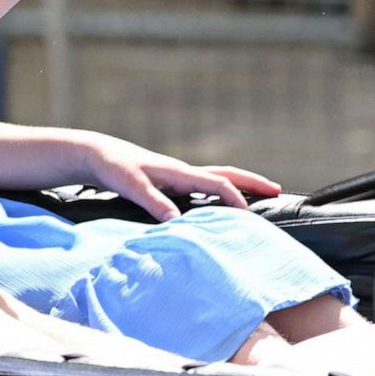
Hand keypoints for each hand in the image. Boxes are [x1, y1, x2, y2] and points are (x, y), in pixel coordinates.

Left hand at [79, 133, 282, 221]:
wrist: (98, 154)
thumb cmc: (114, 168)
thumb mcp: (131, 186)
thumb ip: (153, 202)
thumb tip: (176, 221)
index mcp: (178, 172)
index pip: (217, 183)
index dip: (234, 198)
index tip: (248, 216)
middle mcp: (182, 171)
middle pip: (225, 173)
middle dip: (251, 181)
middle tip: (276, 190)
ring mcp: (178, 175)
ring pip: (216, 177)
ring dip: (239, 184)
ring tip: (258, 195)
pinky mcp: (170, 181)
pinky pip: (203, 185)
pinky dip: (220, 190)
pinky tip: (221, 202)